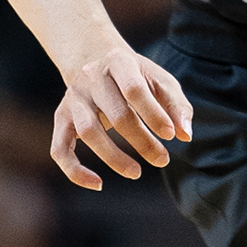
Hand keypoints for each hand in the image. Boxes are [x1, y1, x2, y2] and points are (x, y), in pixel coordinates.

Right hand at [53, 41, 192, 189]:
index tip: (171, 135)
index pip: (134, 89)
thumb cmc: (136, 76)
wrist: (96, 62)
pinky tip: (97, 184)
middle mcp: (91, 78)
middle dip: (141, 141)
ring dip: (113, 157)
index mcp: (118, 62)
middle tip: (162, 159)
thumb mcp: (160, 81)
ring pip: (88, 132)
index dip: (153, 114)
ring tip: (136, 173)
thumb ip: (176, 106)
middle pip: (115, 114)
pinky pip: (60, 149)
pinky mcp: (62, 118)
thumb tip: (185, 135)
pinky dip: (75, 170)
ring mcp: (73, 99)